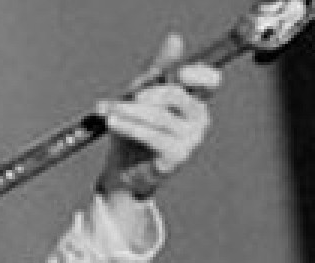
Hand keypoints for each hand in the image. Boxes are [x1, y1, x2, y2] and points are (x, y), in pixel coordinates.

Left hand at [96, 32, 221, 200]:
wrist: (122, 172)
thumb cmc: (133, 131)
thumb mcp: (141, 96)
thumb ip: (157, 70)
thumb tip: (175, 38)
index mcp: (195, 100)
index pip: (210, 81)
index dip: (197, 73)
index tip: (176, 72)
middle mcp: (198, 119)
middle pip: (176, 95)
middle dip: (146, 92)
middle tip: (126, 94)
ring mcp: (190, 139)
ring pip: (158, 116)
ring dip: (127, 110)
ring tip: (105, 110)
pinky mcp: (176, 156)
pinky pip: (151, 135)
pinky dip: (128, 126)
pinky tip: (112, 122)